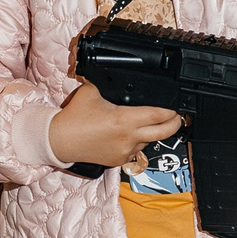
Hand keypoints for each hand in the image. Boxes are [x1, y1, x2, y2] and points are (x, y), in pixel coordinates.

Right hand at [46, 80, 182, 169]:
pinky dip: (134, 142)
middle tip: (177, 116)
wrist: (60, 141)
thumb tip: (120, 77)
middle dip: (175, 123)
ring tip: (139, 123)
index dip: (172, 110)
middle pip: (165, 132)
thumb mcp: (92, 91)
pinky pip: (135, 150)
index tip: (176, 106)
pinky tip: (124, 134)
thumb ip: (110, 84)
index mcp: (124, 119)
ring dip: (150, 132)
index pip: (159, 114)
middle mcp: (128, 138)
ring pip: (149, 141)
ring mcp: (125, 151)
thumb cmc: (74, 118)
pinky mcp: (119, 160)